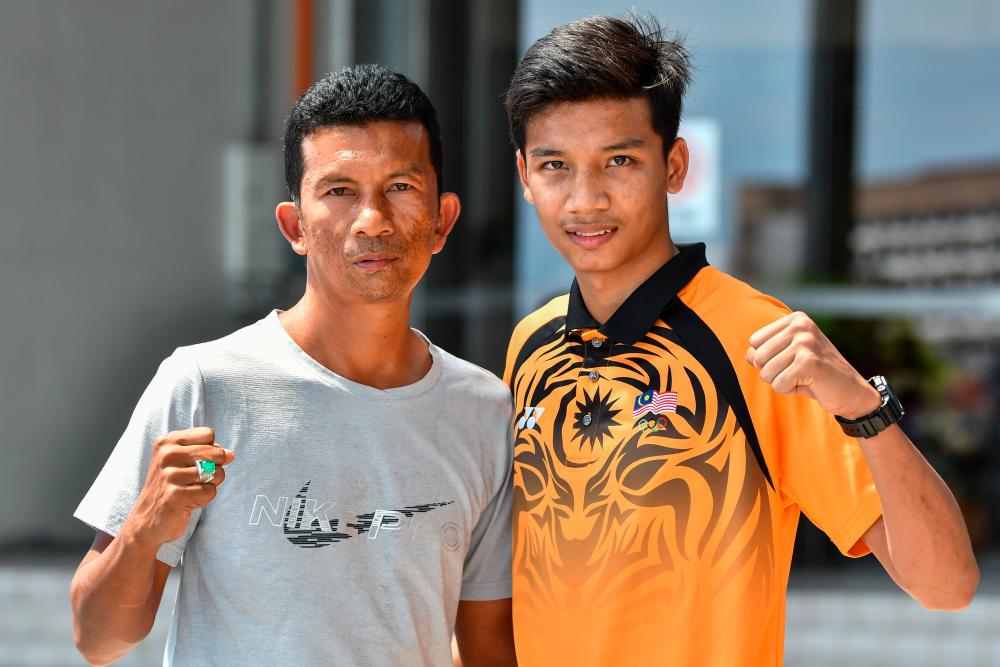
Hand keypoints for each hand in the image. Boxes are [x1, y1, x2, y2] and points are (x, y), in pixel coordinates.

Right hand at [121, 427, 233, 548]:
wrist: (147, 520)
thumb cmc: (170, 487)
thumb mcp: (182, 462)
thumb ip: (207, 452)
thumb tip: (231, 454)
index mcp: (166, 442)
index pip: (208, 434)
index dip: (210, 450)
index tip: (194, 463)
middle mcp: (166, 455)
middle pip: (216, 452)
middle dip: (215, 467)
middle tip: (195, 480)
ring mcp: (170, 475)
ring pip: (216, 472)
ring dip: (210, 484)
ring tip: (190, 490)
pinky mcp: (175, 495)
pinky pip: (210, 491)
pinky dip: (205, 498)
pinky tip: (189, 501)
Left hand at [746, 312, 880, 418]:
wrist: (851, 392)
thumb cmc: (816, 374)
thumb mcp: (789, 356)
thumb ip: (766, 351)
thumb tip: (749, 355)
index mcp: (796, 320)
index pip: (755, 341)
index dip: (767, 358)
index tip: (790, 360)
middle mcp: (800, 326)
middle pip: (758, 357)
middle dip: (773, 372)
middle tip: (797, 372)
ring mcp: (805, 343)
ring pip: (766, 373)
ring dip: (782, 382)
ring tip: (804, 378)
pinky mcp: (808, 363)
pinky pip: (778, 384)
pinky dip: (789, 390)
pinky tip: (810, 384)